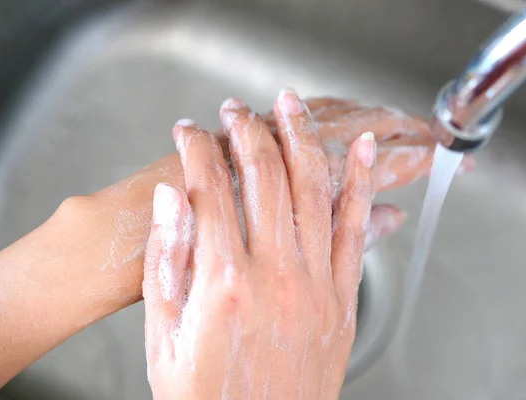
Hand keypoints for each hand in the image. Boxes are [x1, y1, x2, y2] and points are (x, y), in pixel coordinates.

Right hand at [143, 89, 377, 398]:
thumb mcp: (163, 336)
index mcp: (221, 282)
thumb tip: (172, 198)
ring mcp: (315, 284)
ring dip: (302, 138)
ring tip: (290, 104)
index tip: (190, 131)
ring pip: (314, 189)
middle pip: (264, 176)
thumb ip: (168, 261)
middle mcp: (273, 275)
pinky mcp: (343, 297)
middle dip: (247, 131)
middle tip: (236, 110)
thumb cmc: (207, 397)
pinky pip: (356, 229)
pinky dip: (361, 183)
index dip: (197, 149)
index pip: (208, 189)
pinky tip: (361, 150)